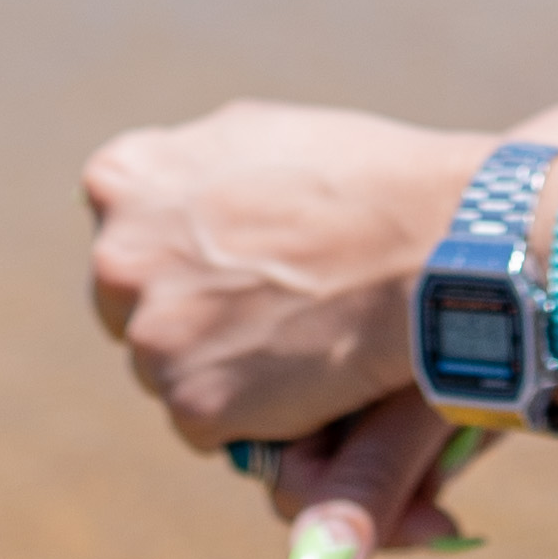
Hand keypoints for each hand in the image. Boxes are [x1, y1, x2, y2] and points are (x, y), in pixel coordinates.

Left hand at [79, 100, 481, 451]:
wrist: (438, 243)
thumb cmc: (361, 180)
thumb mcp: (253, 135)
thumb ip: (185, 170)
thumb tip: (126, 188)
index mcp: (122, 181)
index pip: (125, 235)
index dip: (185, 254)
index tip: (239, 258)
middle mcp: (119, 257)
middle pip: (133, 309)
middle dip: (189, 315)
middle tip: (271, 307)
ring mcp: (153, 336)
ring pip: (169, 371)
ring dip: (222, 367)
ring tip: (300, 336)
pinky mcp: (192, 403)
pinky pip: (207, 423)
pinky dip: (252, 414)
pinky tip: (307, 376)